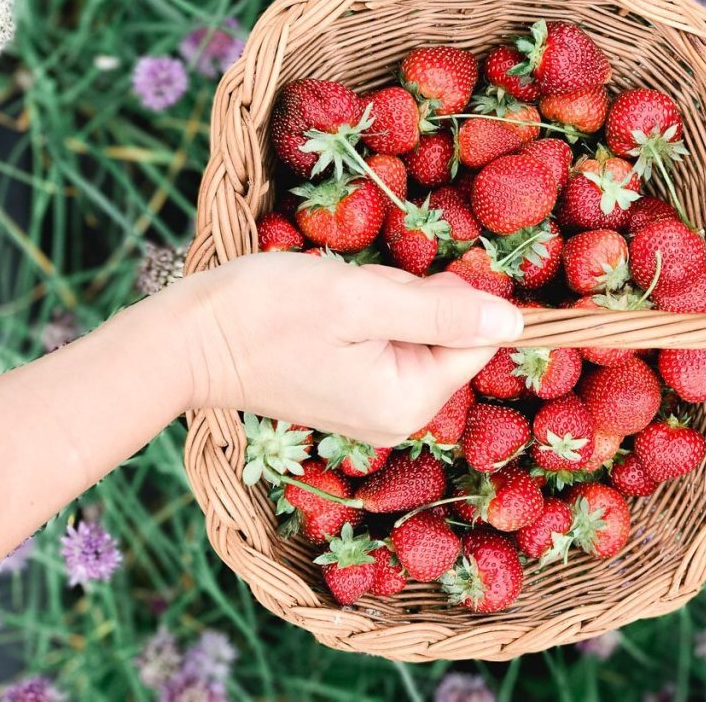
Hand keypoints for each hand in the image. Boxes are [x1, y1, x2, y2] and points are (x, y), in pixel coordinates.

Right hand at [179, 252, 523, 445]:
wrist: (188, 340)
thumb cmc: (267, 312)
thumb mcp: (361, 300)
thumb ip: (442, 310)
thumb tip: (516, 322)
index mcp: (409, 401)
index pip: (477, 338)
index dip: (447, 296)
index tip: (392, 289)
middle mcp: (400, 416)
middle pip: (446, 332)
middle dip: (406, 299)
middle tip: (351, 298)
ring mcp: (377, 409)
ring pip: (415, 328)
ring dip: (381, 302)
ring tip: (329, 306)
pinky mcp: (356, 393)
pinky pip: (387, 339)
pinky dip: (364, 316)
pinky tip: (324, 318)